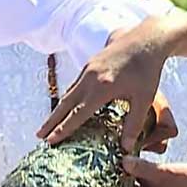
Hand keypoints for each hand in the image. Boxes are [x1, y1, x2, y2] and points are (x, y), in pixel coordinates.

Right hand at [38, 18, 172, 150]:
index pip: (78, 113)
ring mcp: (89, 68)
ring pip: (69, 92)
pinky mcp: (91, 63)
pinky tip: (67, 105)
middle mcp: (90, 78)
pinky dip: (69, 97)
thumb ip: (134, 124)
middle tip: (39, 136)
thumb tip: (126, 148)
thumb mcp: (144, 99)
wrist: (147, 38)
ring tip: (49, 124)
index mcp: (102, 88)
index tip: (50, 141)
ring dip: (58, 109)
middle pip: (66, 103)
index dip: (63, 129)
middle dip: (51, 121)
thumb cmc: (148, 70)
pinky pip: (75, 84)